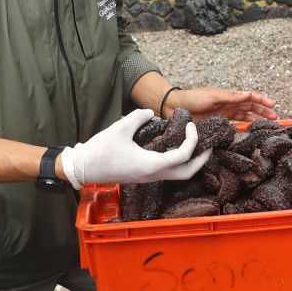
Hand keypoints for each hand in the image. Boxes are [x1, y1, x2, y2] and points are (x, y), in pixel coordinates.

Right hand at [59, 109, 210, 188]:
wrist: (83, 168)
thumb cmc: (100, 149)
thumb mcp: (120, 127)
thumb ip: (139, 117)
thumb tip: (151, 113)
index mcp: (151, 165)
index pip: (182, 156)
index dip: (192, 140)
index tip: (190, 125)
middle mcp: (153, 175)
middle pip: (187, 173)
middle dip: (201, 159)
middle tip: (208, 144)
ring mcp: (149, 178)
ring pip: (179, 175)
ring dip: (191, 162)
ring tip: (197, 145)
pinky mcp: (144, 176)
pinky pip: (169, 172)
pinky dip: (179, 162)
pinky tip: (177, 148)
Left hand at [169, 87, 276, 122]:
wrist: (177, 108)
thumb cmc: (193, 98)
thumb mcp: (213, 96)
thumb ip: (231, 97)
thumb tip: (247, 94)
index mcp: (229, 96)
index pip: (249, 97)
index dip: (262, 100)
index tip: (273, 105)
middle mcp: (229, 104)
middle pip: (250, 107)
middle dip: (263, 111)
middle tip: (275, 118)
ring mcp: (224, 113)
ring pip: (245, 115)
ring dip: (256, 119)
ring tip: (267, 124)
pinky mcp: (219, 122)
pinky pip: (235, 124)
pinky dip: (243, 126)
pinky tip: (250, 130)